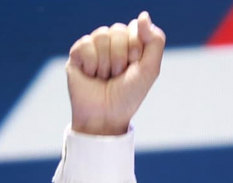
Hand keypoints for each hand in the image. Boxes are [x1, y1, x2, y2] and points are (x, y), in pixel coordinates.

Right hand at [66, 11, 166, 135]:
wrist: (105, 116)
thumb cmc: (128, 95)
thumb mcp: (150, 70)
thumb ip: (155, 41)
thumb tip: (143, 15)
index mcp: (130, 43)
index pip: (134, 27)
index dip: (135, 49)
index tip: (134, 66)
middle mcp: (112, 42)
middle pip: (118, 30)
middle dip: (121, 57)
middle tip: (118, 75)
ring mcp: (94, 47)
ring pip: (101, 35)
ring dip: (106, 63)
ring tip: (104, 77)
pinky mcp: (77, 54)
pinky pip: (85, 44)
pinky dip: (92, 64)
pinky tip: (91, 75)